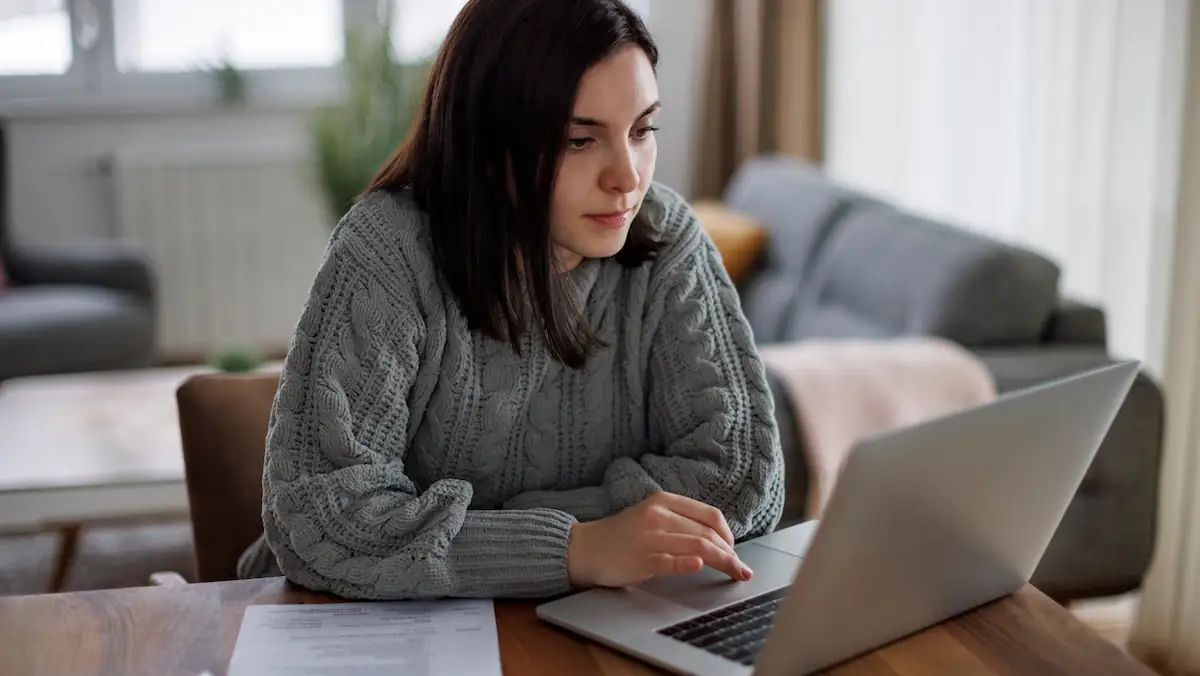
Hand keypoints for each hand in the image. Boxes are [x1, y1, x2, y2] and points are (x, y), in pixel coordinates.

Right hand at [566, 492, 752, 588]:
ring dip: (722, 562)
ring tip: (734, 573)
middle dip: (731, 553)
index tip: (735, 550)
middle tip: (741, 569)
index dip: (729, 534)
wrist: (585, 548)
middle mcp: (658, 515)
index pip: (710, 515)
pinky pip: (670, 560)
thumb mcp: (651, 516)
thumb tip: (717, 538)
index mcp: (664, 501)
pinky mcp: (640, 558)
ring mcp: (649, 536)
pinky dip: (688, 563)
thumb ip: (679, 521)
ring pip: (697, 545)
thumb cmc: (622, 536)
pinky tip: (699, 566)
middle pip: (707, 533)